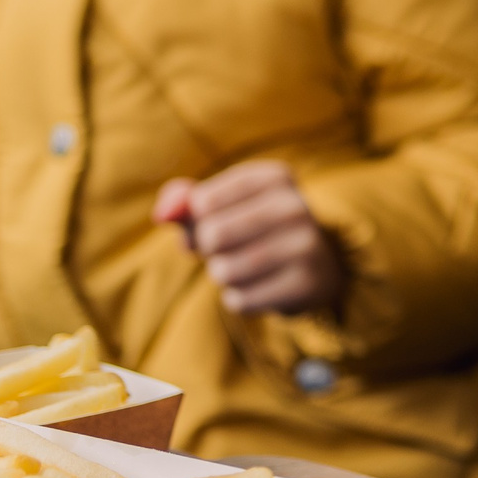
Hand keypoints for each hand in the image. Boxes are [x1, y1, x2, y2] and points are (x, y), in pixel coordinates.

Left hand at [155, 162, 345, 315]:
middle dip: (210, 249)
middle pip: (212, 235)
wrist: (315, 267)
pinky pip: (241, 300)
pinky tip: (263, 287)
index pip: (202, 201)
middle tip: (232, 248)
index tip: (221, 220)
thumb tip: (162, 215)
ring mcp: (306, 246)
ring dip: (224, 275)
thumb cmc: (252, 230)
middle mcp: (296, 206)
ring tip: (248, 268)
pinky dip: (241, 298)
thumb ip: (184, 202)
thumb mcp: (221, 207)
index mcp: (275, 177)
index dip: (197, 219)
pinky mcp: (306, 285)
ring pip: (225, 270)